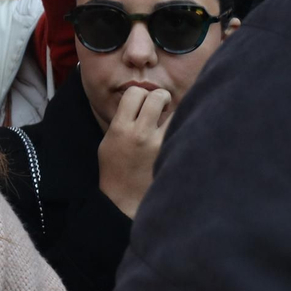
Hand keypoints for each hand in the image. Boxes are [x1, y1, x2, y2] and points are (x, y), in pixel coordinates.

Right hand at [97, 86, 171, 217]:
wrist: (124, 198)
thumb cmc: (115, 167)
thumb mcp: (108, 140)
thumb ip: (122, 118)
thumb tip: (140, 98)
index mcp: (120, 128)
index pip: (135, 93)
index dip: (140, 93)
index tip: (142, 101)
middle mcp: (140, 134)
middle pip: (157, 96)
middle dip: (160, 97)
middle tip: (161, 104)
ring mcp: (158, 145)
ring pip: (176, 111)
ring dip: (174, 111)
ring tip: (170, 118)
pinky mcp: (171, 153)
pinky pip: (182, 129)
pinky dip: (182, 125)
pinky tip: (178, 131)